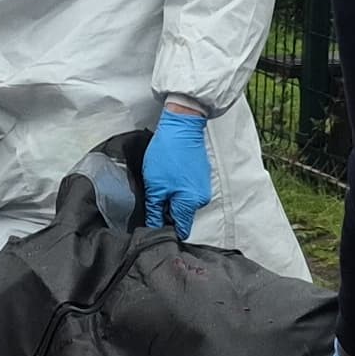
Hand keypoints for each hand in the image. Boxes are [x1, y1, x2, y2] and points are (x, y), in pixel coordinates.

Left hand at [142, 103, 214, 236]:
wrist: (182, 126)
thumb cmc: (168, 154)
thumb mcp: (155, 186)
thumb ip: (155, 210)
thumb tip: (153, 226)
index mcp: (190, 204)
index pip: (181, 229)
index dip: (165, 229)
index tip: (153, 223)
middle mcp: (201, 199)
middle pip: (181, 216)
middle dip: (166, 212)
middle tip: (152, 200)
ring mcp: (202, 187)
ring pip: (183, 203)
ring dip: (170, 198)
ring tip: (159, 184)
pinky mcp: (200, 176)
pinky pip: (187, 190)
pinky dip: (176, 187)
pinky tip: (167, 176)